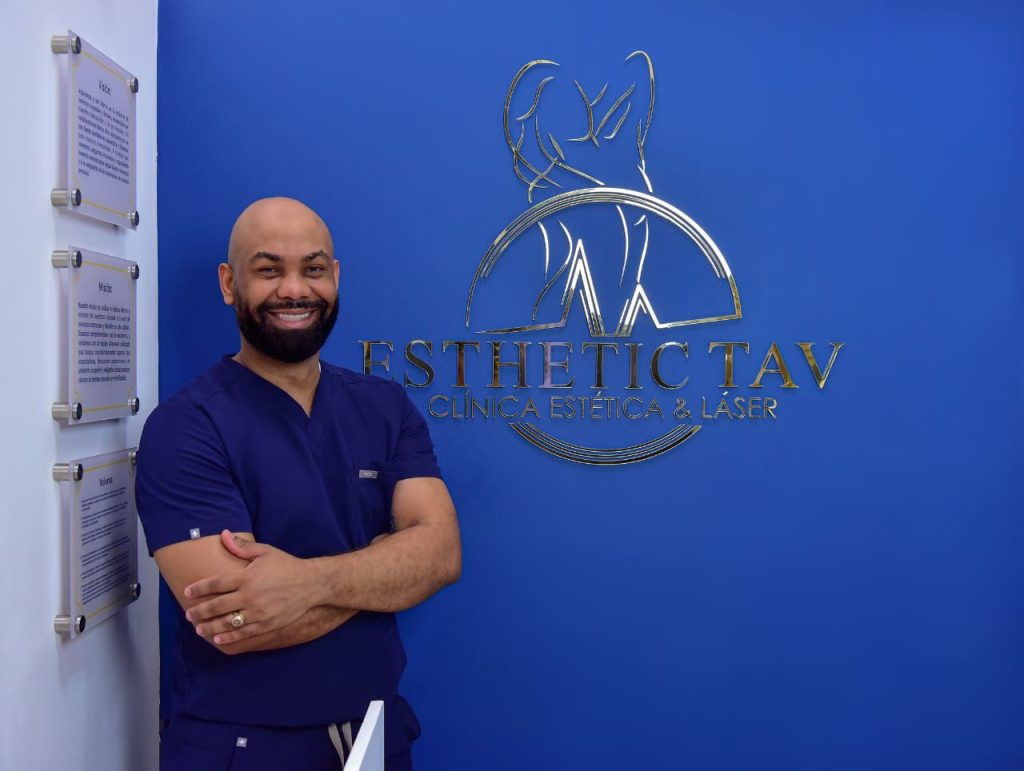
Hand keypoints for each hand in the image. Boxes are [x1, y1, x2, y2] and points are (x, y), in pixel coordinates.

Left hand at [184, 530, 318, 646]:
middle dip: (199, 611)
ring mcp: (257, 613)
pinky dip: (228, 637)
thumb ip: (242, 546)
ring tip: (199, 628)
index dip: (199, 588)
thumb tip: (224, 534)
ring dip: (209, 626)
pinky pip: (242, 633)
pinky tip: (217, 638)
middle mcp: (249, 596)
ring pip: (226, 623)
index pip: (215, 583)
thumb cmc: (287, 566)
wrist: (311, 584)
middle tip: (189, 614)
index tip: (187, 592)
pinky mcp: (265, 625)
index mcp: (247, 577)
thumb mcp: (266, 552)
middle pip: (216, 606)